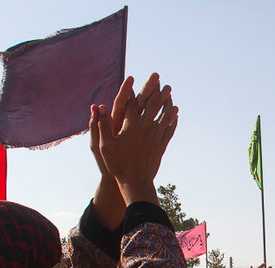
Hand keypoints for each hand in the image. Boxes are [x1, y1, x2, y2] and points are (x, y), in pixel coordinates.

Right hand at [97, 73, 178, 203]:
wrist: (135, 182)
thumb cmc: (117, 164)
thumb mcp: (103, 146)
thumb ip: (101, 125)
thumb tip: (99, 106)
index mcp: (130, 126)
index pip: (131, 103)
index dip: (130, 90)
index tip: (131, 79)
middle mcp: (145, 128)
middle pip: (152, 104)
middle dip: (155, 89)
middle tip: (158, 78)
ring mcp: (156, 136)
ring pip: (165, 114)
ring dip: (167, 101)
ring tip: (169, 92)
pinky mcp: (162, 145)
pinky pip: (170, 128)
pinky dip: (173, 119)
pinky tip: (175, 113)